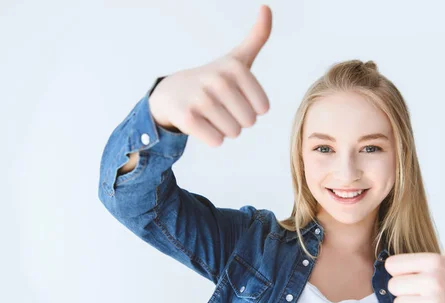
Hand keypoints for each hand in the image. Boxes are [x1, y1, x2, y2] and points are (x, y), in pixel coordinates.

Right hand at [148, 5, 271, 146]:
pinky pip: (216, 141)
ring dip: (223, 129)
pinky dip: (211, 138)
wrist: (172, 93)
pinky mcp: (187, 116)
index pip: (262, 108)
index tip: (235, 97)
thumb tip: (266, 7)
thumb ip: (257, 37)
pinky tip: (200, 123)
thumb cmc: (213, 79)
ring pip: (233, 132)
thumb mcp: (237, 58)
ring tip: (210, 114)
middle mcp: (218, 79)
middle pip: (248, 121)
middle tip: (221, 107)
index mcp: (235, 67)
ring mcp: (201, 97)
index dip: (251, 108)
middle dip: (237, 120)